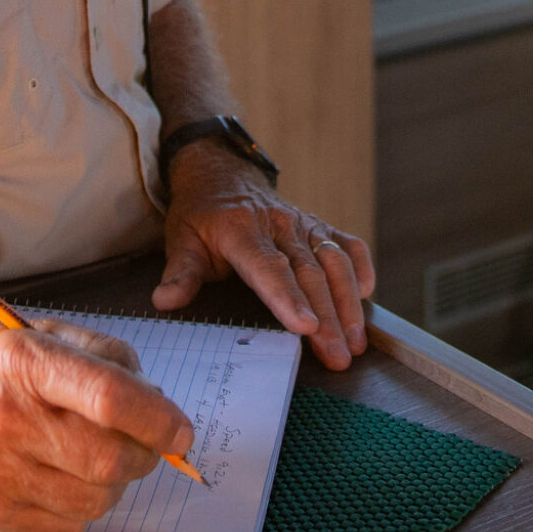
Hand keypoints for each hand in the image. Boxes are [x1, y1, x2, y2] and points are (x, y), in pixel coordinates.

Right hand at [0, 320, 193, 531]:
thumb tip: (157, 405)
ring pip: (96, 499)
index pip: (109, 398)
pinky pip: (70, 525)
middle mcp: (4, 419)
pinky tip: (62, 477)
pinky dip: (82, 505)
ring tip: (93, 455)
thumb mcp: (40, 334)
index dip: (158, 419)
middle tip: (144, 443)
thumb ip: (105, 359)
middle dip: (144, 454)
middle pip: (110, 458)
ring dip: (114, 482)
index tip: (180, 431)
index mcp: (21, 362)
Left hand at [153, 141, 377, 368]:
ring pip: (334, 262)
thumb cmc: (200, 215)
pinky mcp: (318, 225)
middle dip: (328, 318)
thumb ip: (181, 272)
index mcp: (241, 231)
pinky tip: (367, 295)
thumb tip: (165, 301)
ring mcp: (302, 224)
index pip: (268, 268)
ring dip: (348, 303)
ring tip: (356, 342)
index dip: (288, 297)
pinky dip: (361, 266)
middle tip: (339, 357)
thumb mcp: (180, 239)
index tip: (306, 326)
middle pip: (309, 274)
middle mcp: (278, 226)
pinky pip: (347, 243)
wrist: (222, 174)